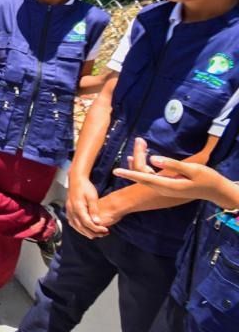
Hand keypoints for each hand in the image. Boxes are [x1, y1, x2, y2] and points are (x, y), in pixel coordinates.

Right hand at [66, 174, 108, 237]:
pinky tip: (85, 229)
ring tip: (95, 234)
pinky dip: (79, 228)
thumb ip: (94, 210)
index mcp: (77, 207)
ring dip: (85, 232)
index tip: (105, 230)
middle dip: (92, 233)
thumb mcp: (92, 197)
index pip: (87, 223)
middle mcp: (71, 210)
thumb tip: (97, 222)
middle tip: (102, 234)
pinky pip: (72, 223)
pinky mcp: (69, 210)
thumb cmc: (85, 187)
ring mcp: (69, 211)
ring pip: (75, 226)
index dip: (96, 229)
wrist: (76, 179)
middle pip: (80, 227)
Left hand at [115, 138, 237, 207]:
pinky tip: (142, 158)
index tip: (116, 171)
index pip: (144, 178)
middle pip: (142, 174)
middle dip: (138, 158)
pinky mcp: (166, 186)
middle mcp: (162, 188)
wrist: (215, 191)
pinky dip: (144, 167)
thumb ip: (172, 164)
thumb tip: (153, 159)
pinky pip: (149, 177)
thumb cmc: (206, 178)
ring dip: (140, 161)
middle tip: (140, 141)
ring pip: (145, 175)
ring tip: (140, 143)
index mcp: (167, 185)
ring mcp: (163, 188)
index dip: (129, 173)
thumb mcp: (192, 169)